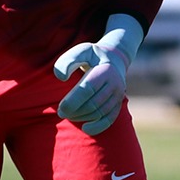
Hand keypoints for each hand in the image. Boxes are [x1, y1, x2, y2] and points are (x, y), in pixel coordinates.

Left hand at [53, 15, 144, 135]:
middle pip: (93, 104)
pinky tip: (85, 128)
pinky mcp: (119, 103)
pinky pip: (110, 119)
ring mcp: (118, 95)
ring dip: (82, 117)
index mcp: (105, 70)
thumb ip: (68, 61)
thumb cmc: (93, 56)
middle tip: (61, 113)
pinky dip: (98, 126)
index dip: (72, 101)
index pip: (87, 89)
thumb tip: (61, 78)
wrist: (115, 59)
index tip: (60, 108)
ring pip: (99, 112)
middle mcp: (115, 83)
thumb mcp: (81, 51)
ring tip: (69, 115)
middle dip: (75, 111)